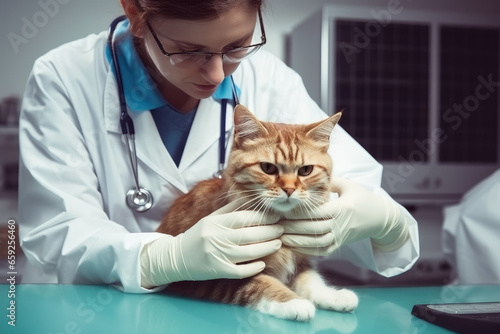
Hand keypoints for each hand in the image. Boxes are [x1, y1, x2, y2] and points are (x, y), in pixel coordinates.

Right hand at [140, 202, 282, 287]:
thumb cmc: (198, 235)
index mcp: (214, 223)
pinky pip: (241, 271)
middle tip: (282, 228)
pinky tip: (263, 262)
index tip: (275, 215)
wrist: (176, 258)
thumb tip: (251, 199)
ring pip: (249, 253)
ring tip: (278, 242)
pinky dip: (254, 267)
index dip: (262, 216)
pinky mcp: (218, 271)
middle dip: (269, 231)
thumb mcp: (211, 218)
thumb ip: (230, 209)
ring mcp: (218, 256)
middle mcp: (216, 239)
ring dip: (267, 248)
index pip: (243, 218)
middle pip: (249, 235)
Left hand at [280, 177, 408, 255]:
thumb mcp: (348, 185)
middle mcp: (341, 225)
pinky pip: (322, 251)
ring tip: (281, 236)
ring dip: (297, 241)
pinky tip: (293, 245)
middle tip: (276, 223)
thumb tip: (308, 173)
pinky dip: (306, 250)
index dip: (300, 212)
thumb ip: (329, 180)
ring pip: (316, 243)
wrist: (380, 219)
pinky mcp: (340, 245)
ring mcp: (341, 237)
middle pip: (314, 228)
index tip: (285, 208)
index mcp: (343, 208)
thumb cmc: (362, 198)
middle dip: (293, 227)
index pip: (317, 212)